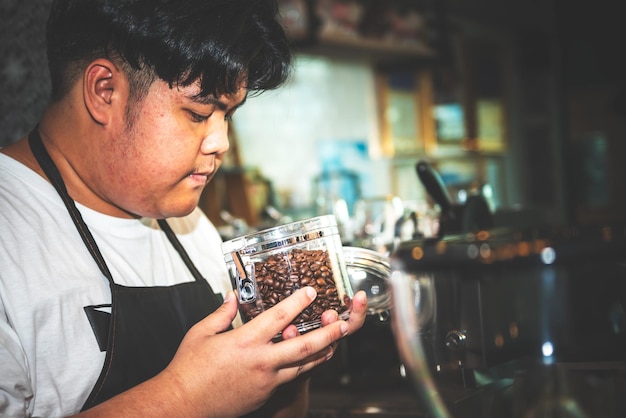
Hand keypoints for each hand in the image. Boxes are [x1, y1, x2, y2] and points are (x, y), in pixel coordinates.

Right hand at [154, 287, 366, 417]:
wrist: (183, 405)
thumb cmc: (188, 369)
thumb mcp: (201, 333)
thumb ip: (221, 313)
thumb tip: (232, 297)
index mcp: (244, 342)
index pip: (278, 317)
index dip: (297, 302)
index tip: (310, 292)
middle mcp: (260, 362)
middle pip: (303, 347)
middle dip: (328, 334)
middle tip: (343, 323)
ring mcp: (265, 381)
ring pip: (303, 366)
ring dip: (322, 352)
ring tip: (336, 341)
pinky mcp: (265, 395)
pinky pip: (291, 378)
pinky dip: (304, 367)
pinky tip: (311, 359)